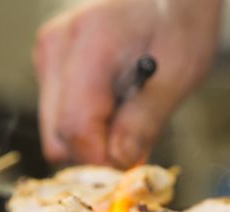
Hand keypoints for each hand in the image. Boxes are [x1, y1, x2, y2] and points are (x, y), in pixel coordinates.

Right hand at [33, 0, 222, 167]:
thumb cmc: (180, 23)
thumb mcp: (179, 73)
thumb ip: (145, 121)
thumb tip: (120, 163)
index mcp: (89, 44)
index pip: (76, 128)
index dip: (103, 160)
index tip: (131, 170)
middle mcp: (56, 48)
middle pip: (58, 134)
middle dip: (96, 154)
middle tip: (137, 147)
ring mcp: (49, 54)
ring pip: (55, 129)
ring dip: (93, 139)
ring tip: (131, 116)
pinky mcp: (51, 63)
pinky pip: (60, 113)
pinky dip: (88, 123)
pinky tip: (118, 104)